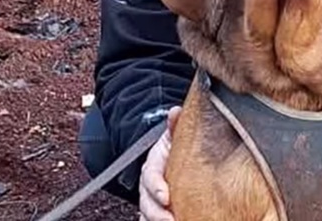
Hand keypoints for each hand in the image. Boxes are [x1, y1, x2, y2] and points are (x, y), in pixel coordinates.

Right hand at [139, 106, 181, 220]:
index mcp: (152, 166)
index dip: (157, 188)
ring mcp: (150, 200)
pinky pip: (150, 220)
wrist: (168, 157)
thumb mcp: (174, 135)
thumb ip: (175, 125)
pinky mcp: (155, 211)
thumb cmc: (173, 148)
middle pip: (147, 203)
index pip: (150, 178)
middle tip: (172, 220)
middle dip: (157, 214)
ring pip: (147, 215)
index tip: (166, 197)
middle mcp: (147, 186)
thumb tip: (175, 111)